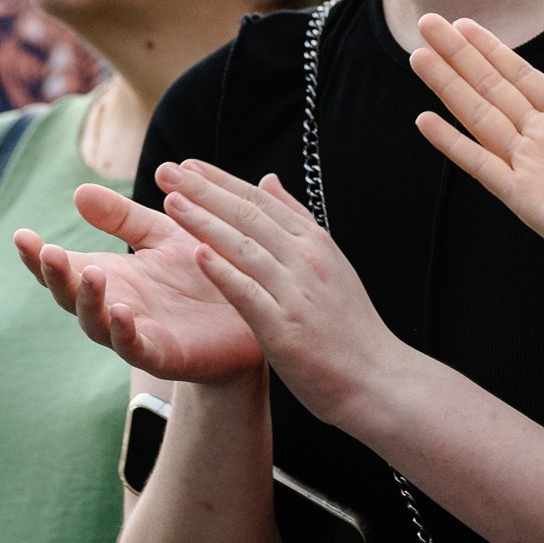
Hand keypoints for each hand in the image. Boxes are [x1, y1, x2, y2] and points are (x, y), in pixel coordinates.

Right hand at [14, 186, 263, 384]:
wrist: (252, 314)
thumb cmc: (203, 271)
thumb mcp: (163, 235)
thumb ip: (123, 218)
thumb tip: (78, 191)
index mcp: (112, 275)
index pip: (65, 266)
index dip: (38, 255)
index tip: (20, 234)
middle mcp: (115, 304)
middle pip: (70, 296)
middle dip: (55, 276)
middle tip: (47, 252)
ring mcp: (135, 332)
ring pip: (96, 323)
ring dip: (89, 300)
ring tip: (90, 272)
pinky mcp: (163, 355)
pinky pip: (135, 347)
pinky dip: (123, 332)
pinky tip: (121, 311)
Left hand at [151, 162, 407, 430]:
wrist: (377, 377)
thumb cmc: (349, 326)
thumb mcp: (329, 263)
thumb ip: (296, 221)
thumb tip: (268, 179)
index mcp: (316, 243)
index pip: (262, 201)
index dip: (222, 181)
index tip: (188, 165)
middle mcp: (307, 259)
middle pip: (249, 216)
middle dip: (204, 191)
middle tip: (167, 172)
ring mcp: (297, 292)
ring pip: (244, 247)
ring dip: (205, 222)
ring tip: (170, 202)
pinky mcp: (285, 327)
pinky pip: (249, 293)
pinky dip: (225, 272)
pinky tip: (199, 255)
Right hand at [412, 13, 543, 284]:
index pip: (520, 74)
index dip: (491, 48)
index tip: (463, 22)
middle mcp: (542, 138)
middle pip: (491, 87)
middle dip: (459, 55)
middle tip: (426, 21)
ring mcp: (529, 166)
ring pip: (480, 115)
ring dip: (449, 86)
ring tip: (417, 56)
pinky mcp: (525, 197)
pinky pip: (483, 165)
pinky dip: (453, 143)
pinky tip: (426, 121)